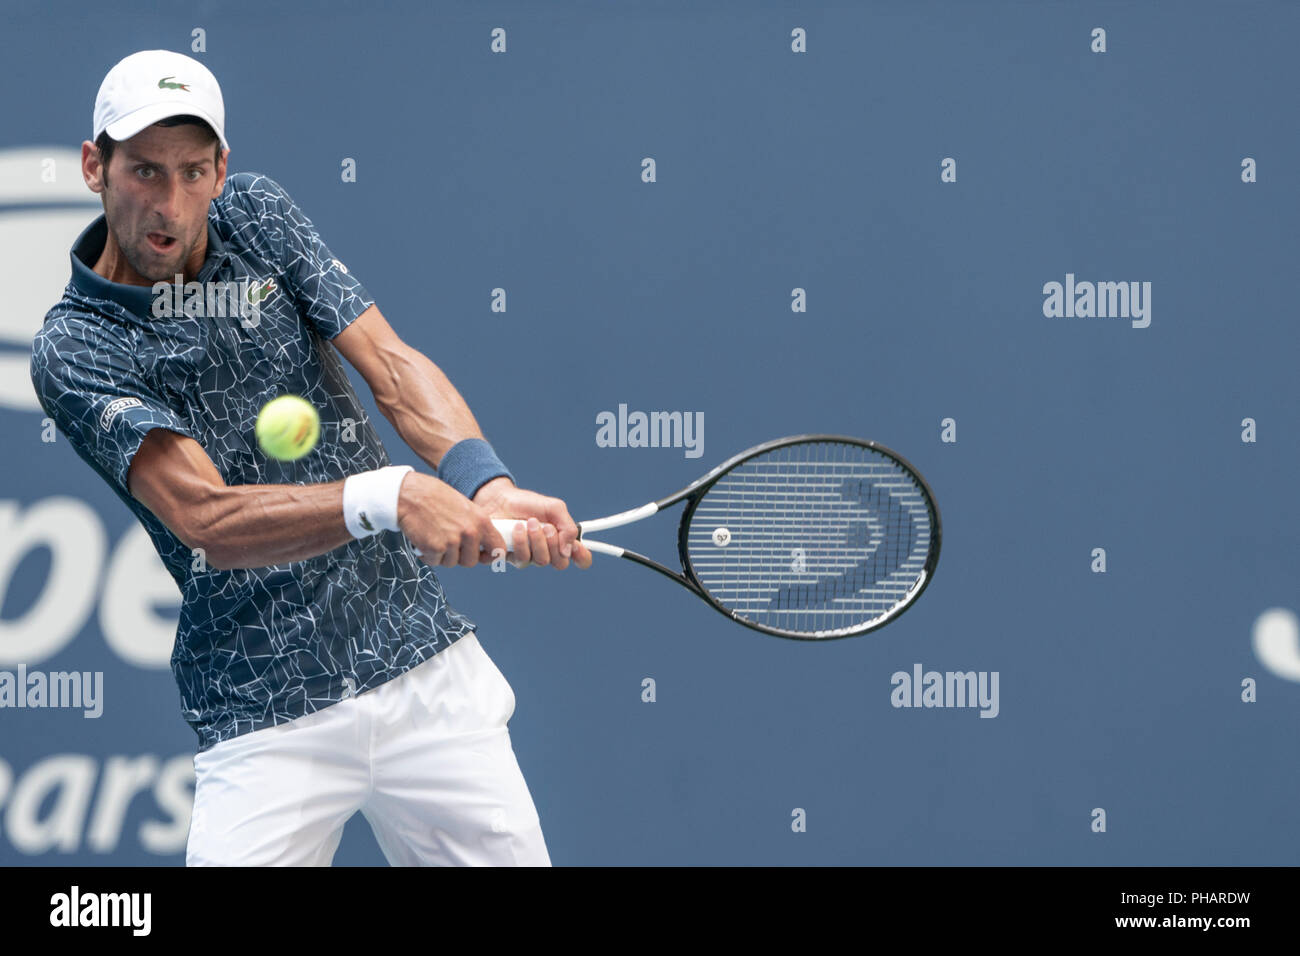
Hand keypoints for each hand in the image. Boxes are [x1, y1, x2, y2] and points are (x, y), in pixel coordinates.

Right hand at [397, 471, 505, 567]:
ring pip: (451, 563)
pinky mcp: (435, 548)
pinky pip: (434, 562)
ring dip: (441, 555)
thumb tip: (479, 545)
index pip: (498, 548)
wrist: (410, 494)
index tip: (482, 556)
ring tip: (434, 536)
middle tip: (447, 544)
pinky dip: (427, 554)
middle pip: (471, 561)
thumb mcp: (465, 507)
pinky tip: (423, 539)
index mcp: (481, 520)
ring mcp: (453, 541)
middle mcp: (470, 532)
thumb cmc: (434, 497)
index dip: (490, 556)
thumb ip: (474, 526)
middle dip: (459, 557)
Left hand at [472, 477, 592, 569]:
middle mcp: (548, 551)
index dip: (582, 557)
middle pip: (560, 563)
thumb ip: (568, 527)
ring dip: (536, 540)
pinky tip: (515, 529)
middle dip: (554, 543)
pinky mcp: (513, 558)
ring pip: (541, 561)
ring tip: (528, 523)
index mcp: (562, 540)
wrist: (499, 500)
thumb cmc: (528, 503)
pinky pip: (522, 561)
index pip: (581, 559)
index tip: (576, 547)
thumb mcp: (554, 508)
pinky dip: (520, 542)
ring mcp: (531, 556)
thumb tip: (569, 550)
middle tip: (546, 526)